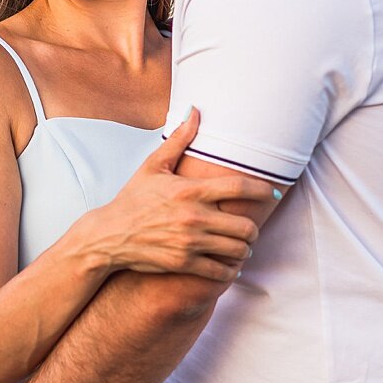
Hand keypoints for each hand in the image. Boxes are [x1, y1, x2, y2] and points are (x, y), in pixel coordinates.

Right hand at [74, 107, 277, 281]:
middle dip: (254, 228)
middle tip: (251, 228)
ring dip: (244, 249)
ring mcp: (189, 243)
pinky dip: (231, 270)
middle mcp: (193, 217)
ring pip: (237, 250)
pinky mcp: (183, 263)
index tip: (274, 192)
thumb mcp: (154, 166)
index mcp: (190, 190)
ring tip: (242, 246)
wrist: (109, 235)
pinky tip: (230, 265)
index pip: (239, 187)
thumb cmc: (133, 198)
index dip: (263, 190)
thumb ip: (180, 139)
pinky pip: (220, 272)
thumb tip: (195, 110)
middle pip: (245, 225)